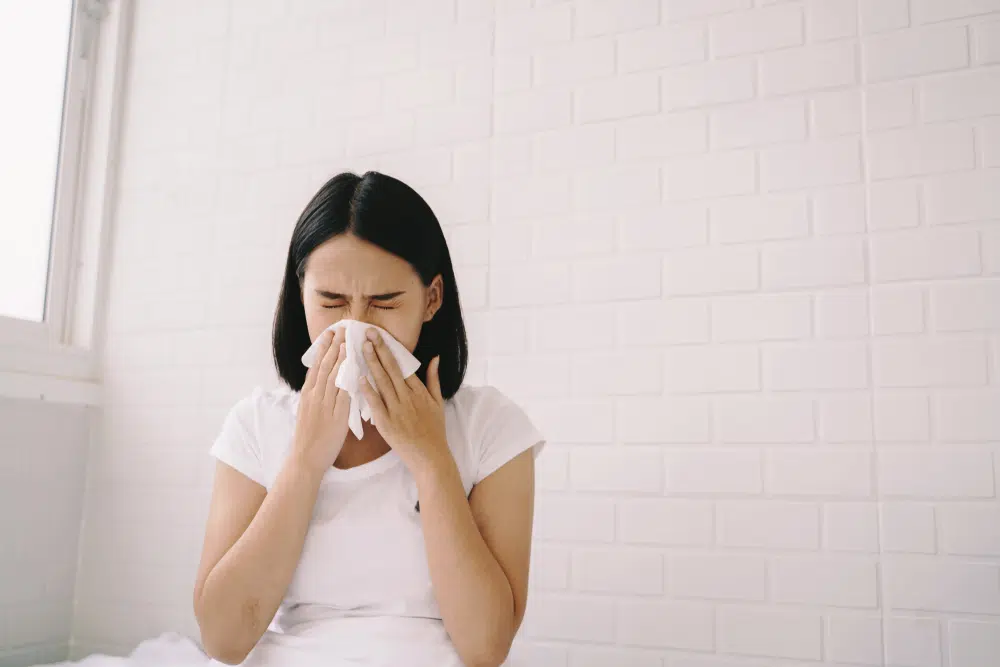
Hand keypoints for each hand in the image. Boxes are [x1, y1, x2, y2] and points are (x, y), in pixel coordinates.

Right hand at [291, 327, 350, 475]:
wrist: (306, 459)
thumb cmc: (310, 437)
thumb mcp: (309, 412)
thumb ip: (318, 396)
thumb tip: (326, 382)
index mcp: (308, 395)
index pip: (316, 366)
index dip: (323, 349)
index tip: (329, 334)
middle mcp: (314, 397)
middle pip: (324, 366)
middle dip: (333, 347)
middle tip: (341, 330)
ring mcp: (324, 406)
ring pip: (332, 377)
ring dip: (340, 358)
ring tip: (347, 342)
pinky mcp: (336, 416)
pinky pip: (343, 394)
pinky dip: (347, 380)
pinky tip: (354, 369)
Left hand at [358, 328, 449, 473]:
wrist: (430, 457)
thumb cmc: (434, 430)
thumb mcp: (438, 402)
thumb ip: (434, 379)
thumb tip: (434, 358)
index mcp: (419, 392)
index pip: (402, 365)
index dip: (389, 349)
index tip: (379, 335)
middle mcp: (408, 398)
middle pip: (391, 369)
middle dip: (378, 349)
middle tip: (368, 333)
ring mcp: (397, 410)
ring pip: (382, 382)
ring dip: (372, 363)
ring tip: (362, 347)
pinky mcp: (387, 424)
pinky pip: (376, 404)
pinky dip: (368, 391)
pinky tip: (360, 377)